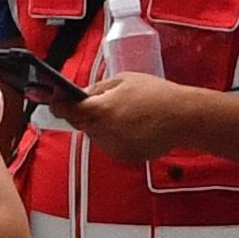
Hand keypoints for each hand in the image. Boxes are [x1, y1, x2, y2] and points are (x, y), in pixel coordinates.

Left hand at [65, 73, 205, 161]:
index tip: (55, 101)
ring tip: (126, 115)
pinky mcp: (123, 157)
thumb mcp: (123, 80)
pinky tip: (133, 127)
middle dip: (87, 114)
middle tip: (104, 103)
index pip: (65, 111)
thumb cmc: (156, 95)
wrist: (183, 118)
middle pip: (81, 123)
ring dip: (102, 126)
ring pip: (96, 135)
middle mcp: (103, 132)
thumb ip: (97, 89)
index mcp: (100, 111)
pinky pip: (110, 144)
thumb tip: (80, 94)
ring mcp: (112, 147)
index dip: (58, 104)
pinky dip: (115, 136)